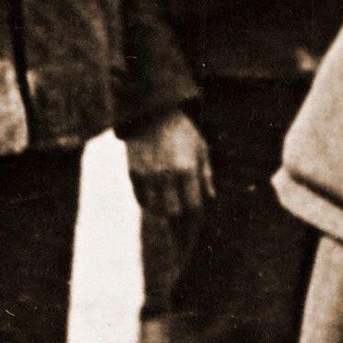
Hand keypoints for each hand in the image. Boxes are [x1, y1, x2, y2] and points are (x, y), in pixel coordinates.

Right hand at [124, 109, 215, 223]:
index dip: (195, 221)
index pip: (192, 206)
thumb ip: (206, 175)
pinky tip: (157, 202)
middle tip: (183, 225)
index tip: (196, 229)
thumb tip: (209, 197)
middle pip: (173, 212)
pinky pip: (141, 199)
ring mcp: (147, 175)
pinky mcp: (133, 173)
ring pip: (155, 209)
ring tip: (170, 211)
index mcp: (187, 169)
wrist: (152, 113)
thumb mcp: (201, 149)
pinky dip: (150, 203)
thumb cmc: (182, 131)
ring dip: (164, 212)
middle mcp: (166, 175)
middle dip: (179, 220)